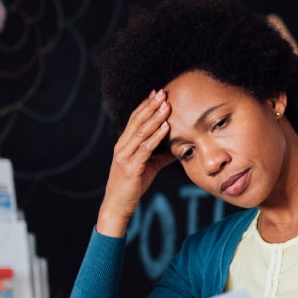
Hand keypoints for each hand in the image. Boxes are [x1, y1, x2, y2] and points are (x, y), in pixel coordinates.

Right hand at [97, 89, 175, 236]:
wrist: (118, 205)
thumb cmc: (133, 185)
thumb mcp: (150, 166)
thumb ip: (162, 155)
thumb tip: (179, 147)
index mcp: (124, 144)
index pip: (135, 119)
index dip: (146, 105)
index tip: (158, 93)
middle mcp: (122, 146)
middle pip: (137, 121)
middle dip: (151, 105)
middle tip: (163, 92)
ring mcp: (124, 156)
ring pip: (141, 132)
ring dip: (155, 117)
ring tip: (167, 105)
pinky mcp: (130, 167)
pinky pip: (145, 149)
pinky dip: (156, 136)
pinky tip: (166, 127)